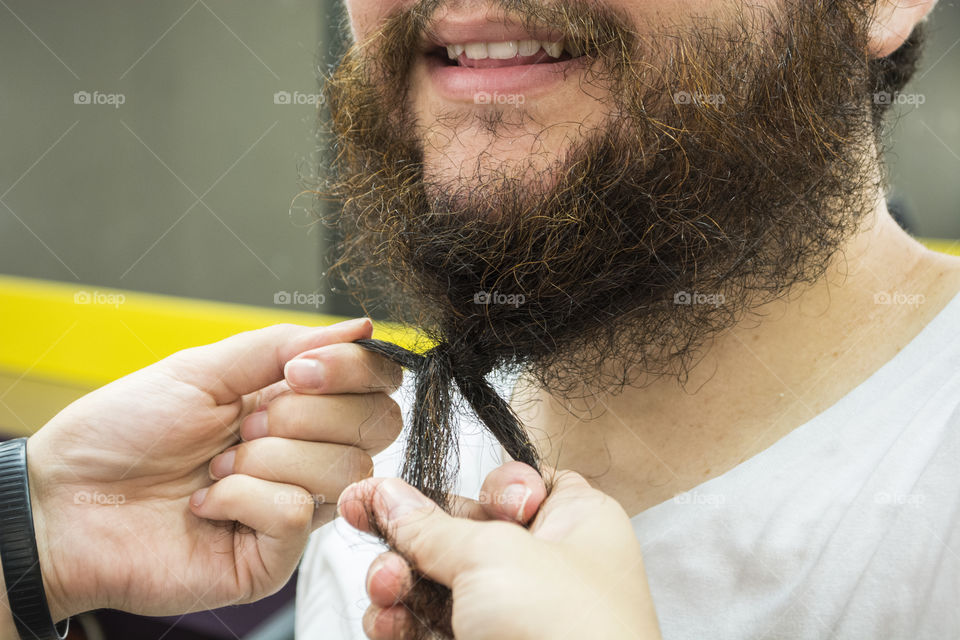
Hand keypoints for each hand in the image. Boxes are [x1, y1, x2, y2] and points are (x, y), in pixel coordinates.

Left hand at [26, 318, 401, 622]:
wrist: (66, 499)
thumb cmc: (124, 432)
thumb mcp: (203, 369)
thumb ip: (285, 345)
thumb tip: (362, 327)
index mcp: (297, 404)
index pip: (376, 384)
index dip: (354, 371)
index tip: (298, 370)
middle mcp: (306, 455)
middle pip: (377, 426)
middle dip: (307, 415)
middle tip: (246, 422)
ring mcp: (294, 507)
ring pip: (342, 470)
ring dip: (267, 459)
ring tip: (215, 467)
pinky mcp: (273, 557)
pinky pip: (295, 514)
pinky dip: (243, 498)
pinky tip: (205, 502)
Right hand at [338, 462, 661, 639]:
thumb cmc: (570, 632)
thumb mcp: (494, 556)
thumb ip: (434, 526)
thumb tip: (390, 497)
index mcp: (576, 524)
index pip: (521, 486)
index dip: (478, 486)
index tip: (430, 483)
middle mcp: (548, 569)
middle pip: (463, 534)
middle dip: (411, 535)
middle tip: (364, 519)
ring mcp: (515, 619)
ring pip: (439, 586)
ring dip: (399, 581)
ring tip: (385, 586)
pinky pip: (431, 630)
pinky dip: (402, 625)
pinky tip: (386, 622)